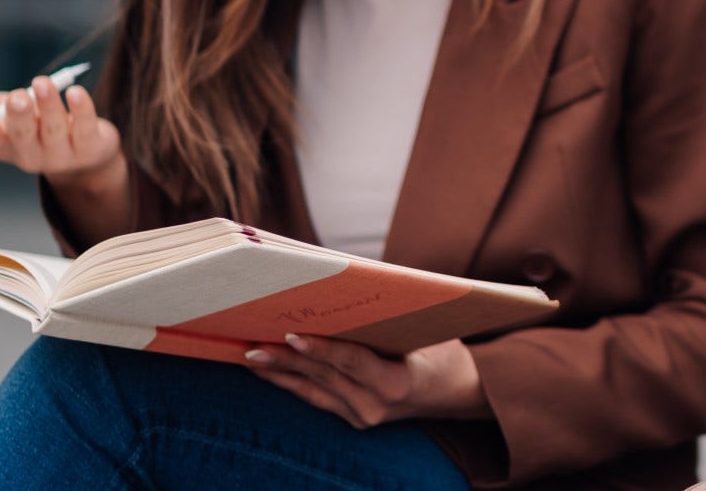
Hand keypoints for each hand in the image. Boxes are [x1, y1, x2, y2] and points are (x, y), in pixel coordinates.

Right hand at [0, 75, 124, 191]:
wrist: (84, 154)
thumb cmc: (34, 125)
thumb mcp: (4, 112)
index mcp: (3, 145)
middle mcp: (29, 155)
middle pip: (21, 136)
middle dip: (18, 116)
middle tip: (17, 97)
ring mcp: (60, 155)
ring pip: (53, 129)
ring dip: (48, 105)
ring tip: (42, 83)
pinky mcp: (90, 148)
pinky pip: (84, 128)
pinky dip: (81, 109)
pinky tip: (75, 93)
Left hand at [244, 335, 489, 427]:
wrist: (455, 389)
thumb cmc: (439, 348)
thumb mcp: (420, 330)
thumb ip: (382, 318)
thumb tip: (338, 287)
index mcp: (398, 384)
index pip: (352, 362)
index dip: (321, 348)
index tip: (292, 335)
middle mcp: (375, 407)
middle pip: (324, 376)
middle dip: (287, 359)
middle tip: (254, 343)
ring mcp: (362, 416)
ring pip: (313, 389)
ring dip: (280, 372)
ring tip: (250, 355)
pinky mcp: (352, 418)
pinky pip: (315, 397)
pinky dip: (291, 382)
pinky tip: (268, 370)